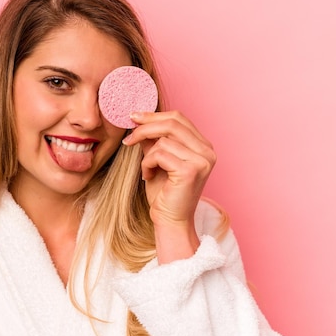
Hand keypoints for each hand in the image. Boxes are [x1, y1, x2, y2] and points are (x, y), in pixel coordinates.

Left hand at [122, 111, 216, 260]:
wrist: (170, 221)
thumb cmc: (164, 193)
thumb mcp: (157, 160)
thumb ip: (154, 140)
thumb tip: (139, 119)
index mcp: (203, 146)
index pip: (179, 118)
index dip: (154, 115)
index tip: (133, 117)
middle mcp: (207, 151)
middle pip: (172, 123)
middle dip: (145, 127)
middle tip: (128, 138)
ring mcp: (202, 160)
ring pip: (163, 140)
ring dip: (146, 154)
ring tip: (146, 170)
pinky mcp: (191, 170)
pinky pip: (159, 154)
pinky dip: (147, 163)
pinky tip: (147, 176)